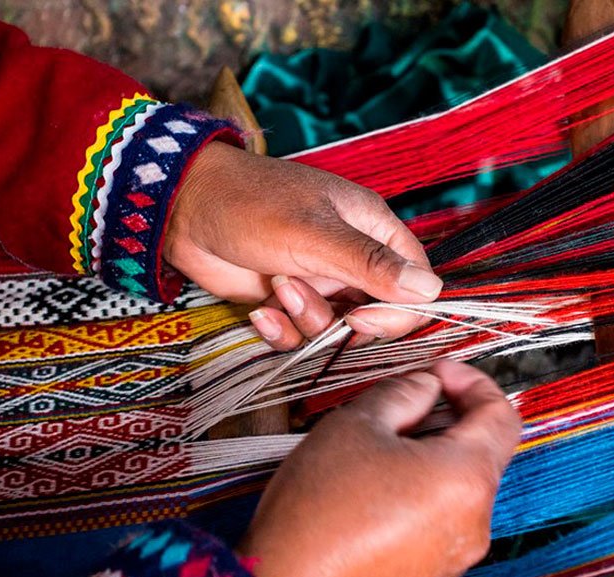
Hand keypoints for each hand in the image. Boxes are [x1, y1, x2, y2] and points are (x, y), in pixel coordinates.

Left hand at [165, 142, 441, 349]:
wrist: (183, 210)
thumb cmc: (250, 205)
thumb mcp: (313, 234)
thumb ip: (369, 264)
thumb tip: (430, 290)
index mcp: (371, 229)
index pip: (415, 282)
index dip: (397, 309)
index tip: (361, 318)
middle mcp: (350, 258)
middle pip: (379, 313)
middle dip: (344, 322)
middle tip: (308, 304)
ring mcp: (320, 282)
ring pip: (337, 329)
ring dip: (306, 321)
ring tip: (276, 290)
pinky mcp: (288, 301)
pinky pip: (301, 335)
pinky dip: (281, 330)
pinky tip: (260, 312)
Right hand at [237, 361, 520, 576]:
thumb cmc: (318, 510)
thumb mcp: (356, 424)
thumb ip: (403, 392)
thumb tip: (426, 384)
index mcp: (466, 478)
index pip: (501, 414)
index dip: (471, 381)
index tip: (435, 372)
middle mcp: (475, 520)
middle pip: (480, 449)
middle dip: (445, 416)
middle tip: (399, 402)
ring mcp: (456, 552)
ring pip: (457, 482)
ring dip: (428, 452)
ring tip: (376, 445)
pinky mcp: (432, 572)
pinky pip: (440, 515)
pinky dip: (419, 487)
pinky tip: (373, 483)